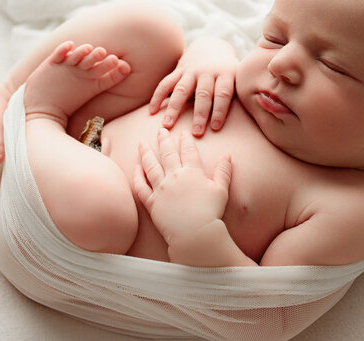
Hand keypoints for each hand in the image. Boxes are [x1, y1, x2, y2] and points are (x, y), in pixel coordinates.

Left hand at [133, 128, 232, 245]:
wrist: (194, 234)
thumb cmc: (211, 213)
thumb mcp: (221, 190)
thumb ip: (224, 171)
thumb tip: (228, 155)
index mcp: (191, 172)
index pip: (188, 151)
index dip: (185, 140)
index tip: (183, 133)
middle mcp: (174, 177)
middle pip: (167, 154)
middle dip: (164, 140)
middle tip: (160, 130)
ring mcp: (161, 189)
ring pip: (150, 166)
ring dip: (145, 153)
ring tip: (141, 143)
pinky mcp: (152, 203)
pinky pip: (141, 187)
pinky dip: (137, 177)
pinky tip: (135, 168)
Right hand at [148, 38, 237, 135]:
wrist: (211, 48)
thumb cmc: (228, 73)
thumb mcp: (238, 78)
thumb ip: (241, 94)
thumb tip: (253, 117)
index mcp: (226, 74)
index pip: (223, 94)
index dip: (220, 110)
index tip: (215, 128)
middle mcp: (208, 72)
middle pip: (203, 94)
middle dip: (199, 114)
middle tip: (195, 133)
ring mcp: (191, 71)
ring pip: (181, 90)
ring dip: (174, 109)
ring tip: (167, 125)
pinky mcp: (178, 71)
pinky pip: (165, 84)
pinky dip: (157, 97)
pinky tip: (151, 112)